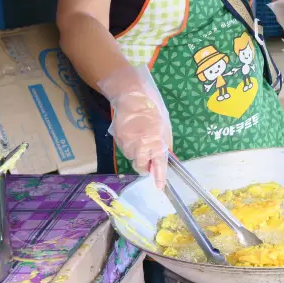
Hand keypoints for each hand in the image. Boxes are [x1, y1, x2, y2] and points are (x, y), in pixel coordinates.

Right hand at [97, 65, 170, 189]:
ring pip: (132, 157)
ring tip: (139, 136)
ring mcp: (128, 143)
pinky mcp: (118, 139)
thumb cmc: (153, 109)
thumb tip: (164, 157)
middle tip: (147, 153)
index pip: (158, 165)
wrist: (131, 95)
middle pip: (141, 166)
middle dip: (145, 164)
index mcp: (157, 141)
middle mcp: (142, 145)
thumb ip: (164, 143)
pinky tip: (132, 132)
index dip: (158, 177)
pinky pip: (125, 148)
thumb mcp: (165, 125)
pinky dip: (129, 144)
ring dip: (137, 152)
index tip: (159, 187)